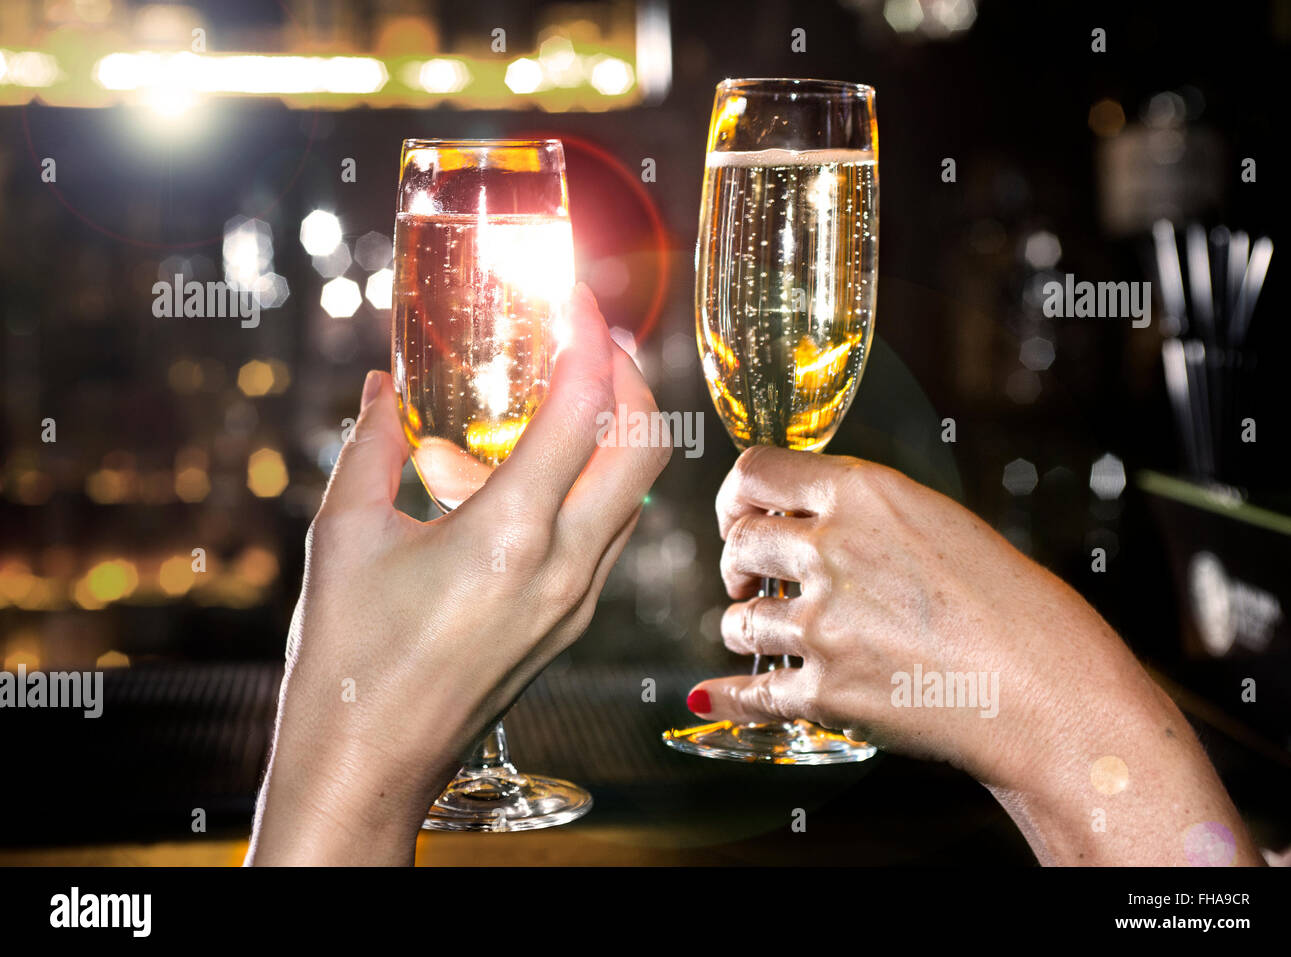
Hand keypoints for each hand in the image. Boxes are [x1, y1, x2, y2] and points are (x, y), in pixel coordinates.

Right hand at [247, 285, 669, 863]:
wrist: (368, 763)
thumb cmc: (347, 660)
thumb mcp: (344, 536)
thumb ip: (370, 447)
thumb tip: (385, 387)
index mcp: (509, 535)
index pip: (586, 408)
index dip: (591, 337)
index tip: (576, 297)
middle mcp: (564, 566)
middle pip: (649, 446)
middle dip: (633, 377)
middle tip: (591, 343)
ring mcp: (578, 600)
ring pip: (636, 493)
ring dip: (612, 434)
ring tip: (548, 405)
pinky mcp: (572, 622)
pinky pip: (606, 535)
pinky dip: (585, 488)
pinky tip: (520, 480)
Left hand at [686, 446, 1261, 865]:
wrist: (1050, 691)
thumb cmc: (1012, 606)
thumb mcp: (936, 521)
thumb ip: (864, 514)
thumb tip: (800, 519)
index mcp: (863, 496)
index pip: (756, 471)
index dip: (735, 497)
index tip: (736, 517)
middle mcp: (833, 551)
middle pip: (739, 544)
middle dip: (738, 566)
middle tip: (749, 584)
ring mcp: (824, 624)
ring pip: (739, 622)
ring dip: (748, 628)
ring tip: (771, 637)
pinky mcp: (826, 692)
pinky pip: (751, 692)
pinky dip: (730, 694)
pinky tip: (713, 693)